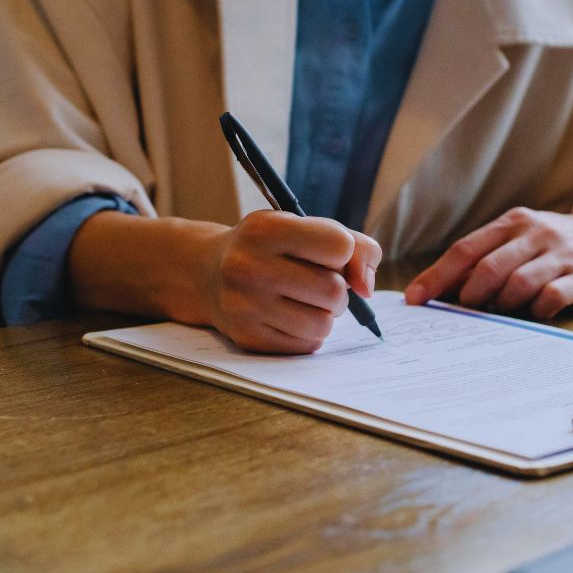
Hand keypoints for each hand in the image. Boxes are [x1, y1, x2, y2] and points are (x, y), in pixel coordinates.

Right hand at [68, 211, 379, 354]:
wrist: (206, 272)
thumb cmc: (269, 248)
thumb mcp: (302, 227)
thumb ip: (353, 245)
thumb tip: (366, 288)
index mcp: (266, 229)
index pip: (339, 246)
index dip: (343, 253)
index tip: (327, 255)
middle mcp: (249, 266)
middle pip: (334, 291)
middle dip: (338, 290)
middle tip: (320, 284)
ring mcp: (244, 305)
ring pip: (323, 324)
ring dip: (325, 315)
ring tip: (306, 301)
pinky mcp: (246, 336)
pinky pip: (306, 345)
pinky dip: (308, 333)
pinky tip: (290, 316)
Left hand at [404, 202, 572, 318]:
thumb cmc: (555, 245)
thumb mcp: (521, 239)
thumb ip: (486, 258)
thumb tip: (439, 289)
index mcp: (512, 223)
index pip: (465, 249)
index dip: (436, 276)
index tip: (414, 299)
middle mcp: (535, 234)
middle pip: (488, 267)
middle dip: (466, 296)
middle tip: (458, 314)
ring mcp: (561, 255)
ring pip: (518, 284)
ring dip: (500, 306)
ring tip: (498, 314)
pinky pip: (551, 298)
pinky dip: (535, 311)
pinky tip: (533, 314)